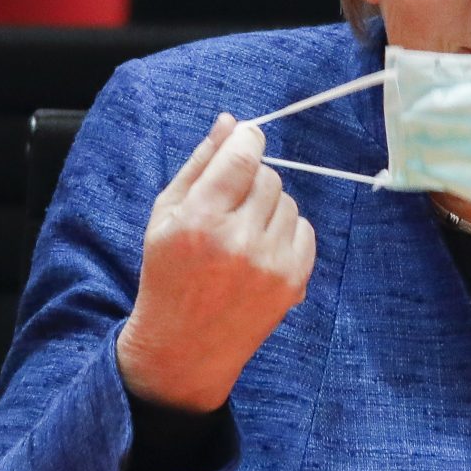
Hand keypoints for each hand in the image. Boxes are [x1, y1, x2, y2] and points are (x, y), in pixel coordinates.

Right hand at [116, 114, 316, 411]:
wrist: (184, 348)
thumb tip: (230, 122)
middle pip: (269, 177)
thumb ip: (199, 165)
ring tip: (241, 233)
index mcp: (199, 220)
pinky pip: (305, 230)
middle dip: (252, 180)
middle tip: (231, 203)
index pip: (244, 157)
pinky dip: (286, 232)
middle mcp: (238, 241)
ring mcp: (270, 264)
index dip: (249, 139)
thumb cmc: (168, 274)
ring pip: (289, 202)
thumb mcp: (165, 216)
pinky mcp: (293, 282)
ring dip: (269, 207)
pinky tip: (259, 250)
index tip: (247, 139)